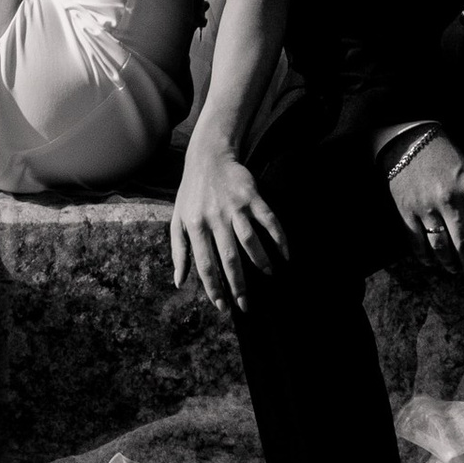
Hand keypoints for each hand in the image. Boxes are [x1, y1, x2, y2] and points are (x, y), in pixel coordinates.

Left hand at [169, 138, 286, 310]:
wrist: (208, 156)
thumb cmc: (191, 193)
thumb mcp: (178, 220)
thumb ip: (178, 251)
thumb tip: (179, 281)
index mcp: (195, 226)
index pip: (205, 265)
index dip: (214, 288)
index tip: (223, 306)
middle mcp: (215, 218)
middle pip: (229, 257)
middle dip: (238, 284)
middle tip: (246, 305)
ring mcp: (235, 206)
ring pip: (249, 240)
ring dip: (261, 261)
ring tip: (270, 276)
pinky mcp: (252, 195)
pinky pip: (269, 220)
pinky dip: (279, 238)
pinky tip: (285, 254)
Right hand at [387, 129, 463, 265]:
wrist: (407, 140)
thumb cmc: (443, 155)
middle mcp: (449, 199)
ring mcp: (426, 207)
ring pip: (442, 247)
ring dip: (450, 265)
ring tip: (455, 270)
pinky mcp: (406, 211)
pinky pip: (418, 243)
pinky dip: (426, 258)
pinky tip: (432, 263)